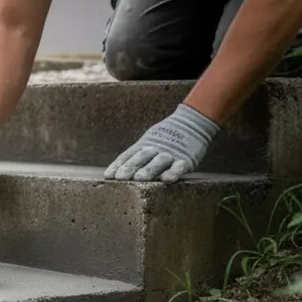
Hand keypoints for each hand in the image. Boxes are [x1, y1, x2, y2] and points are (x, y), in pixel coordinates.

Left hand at [104, 103, 219, 182]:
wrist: (193, 122)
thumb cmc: (165, 139)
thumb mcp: (148, 143)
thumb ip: (135, 156)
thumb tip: (114, 173)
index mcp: (144, 145)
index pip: (128, 155)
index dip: (118, 165)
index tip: (108, 176)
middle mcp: (155, 148)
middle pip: (141, 157)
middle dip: (130, 167)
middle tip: (120, 177)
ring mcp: (171, 153)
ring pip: (159, 161)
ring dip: (149, 169)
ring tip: (139, 178)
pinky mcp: (186, 159)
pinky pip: (180, 166)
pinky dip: (173, 172)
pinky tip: (167, 179)